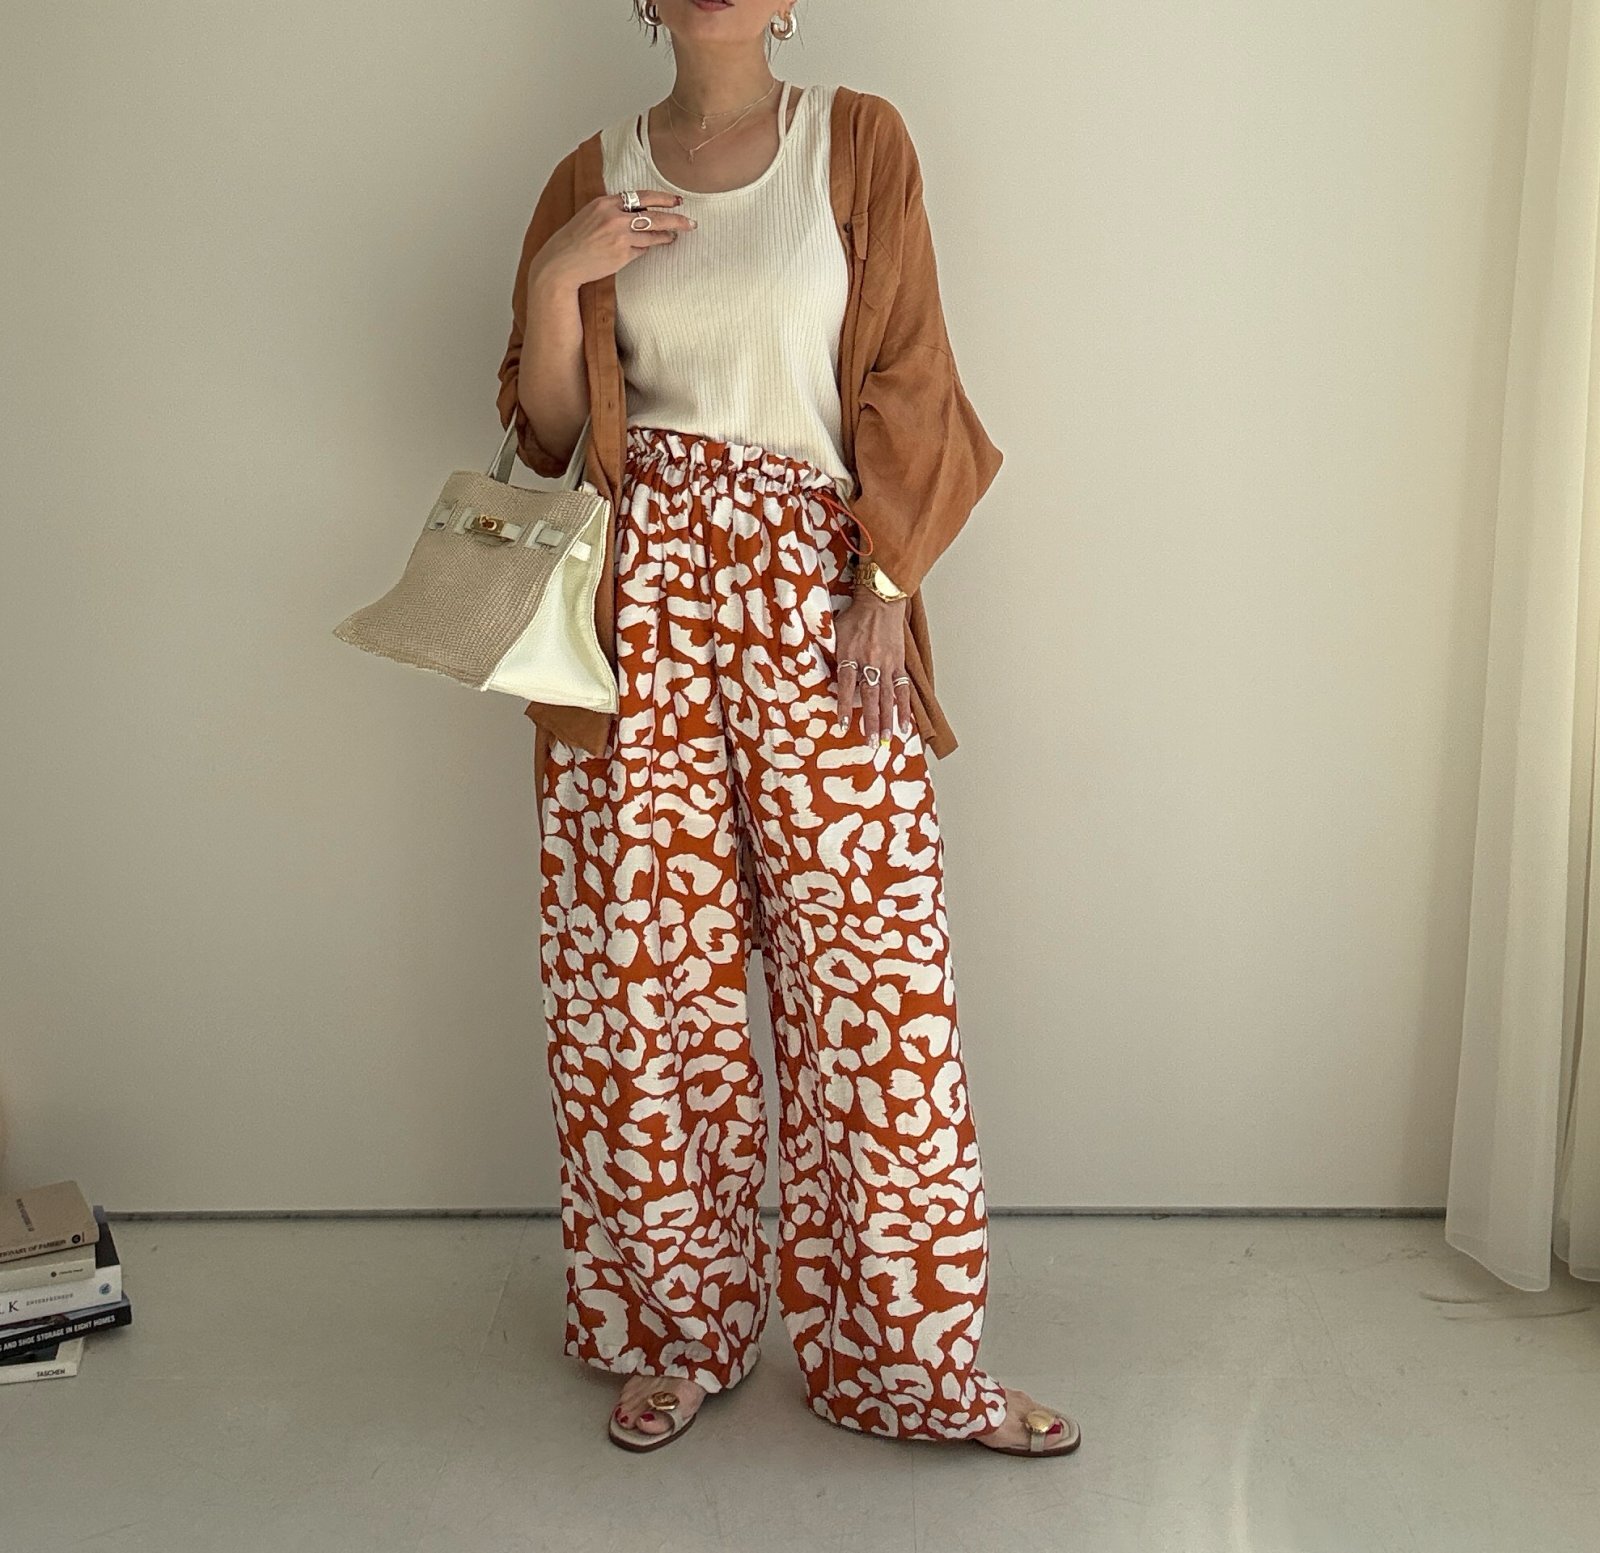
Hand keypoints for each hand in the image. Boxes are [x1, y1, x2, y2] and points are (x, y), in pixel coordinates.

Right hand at [528, 189, 695, 295]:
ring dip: (666, 237)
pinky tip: (643, 249)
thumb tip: (637, 213)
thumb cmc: (574, 240)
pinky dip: (644, 249)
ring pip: (652, 235)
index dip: (662, 198)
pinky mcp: (622, 255)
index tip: (677, 200)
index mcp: (605, 203)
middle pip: (654, 216)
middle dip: (676, 219)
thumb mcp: (590, 215)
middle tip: (690, 222)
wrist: (561, 263)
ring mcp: (619, 237)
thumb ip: (612, 211)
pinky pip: (641, 251)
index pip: (641, 196)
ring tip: (674, 237)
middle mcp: (614, 217)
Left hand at [834, 590, 910, 747]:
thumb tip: (815, 673)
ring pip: (887, 696)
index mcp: (851, 654)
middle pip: (870, 696)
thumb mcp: (834, 633)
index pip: (846, 684)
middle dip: (869, 721)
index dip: (844, 705)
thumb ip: (829, 654)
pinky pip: (903, 689)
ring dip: (886, 720)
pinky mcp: (899, 664)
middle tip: (869, 742)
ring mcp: (887, 664)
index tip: (842, 725)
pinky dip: (904, 708)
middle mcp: (870, 661)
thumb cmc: (854, 617)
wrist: (880, 602)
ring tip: (885, 739)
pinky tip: (905, 724)